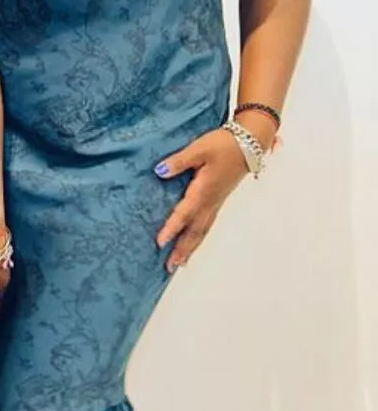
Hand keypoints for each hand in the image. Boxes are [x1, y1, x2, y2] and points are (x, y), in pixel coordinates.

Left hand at [154, 128, 253, 271]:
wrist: (250, 143)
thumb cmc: (224, 145)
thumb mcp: (199, 149)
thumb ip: (179, 161)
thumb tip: (159, 171)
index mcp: (204, 190)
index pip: (184, 213)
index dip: (172, 228)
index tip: (160, 242)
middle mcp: (211, 201)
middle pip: (195, 230)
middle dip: (182, 249)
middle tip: (170, 267)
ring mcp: (216, 202)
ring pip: (202, 230)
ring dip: (190, 247)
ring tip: (180, 263)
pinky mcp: (219, 200)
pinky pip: (207, 224)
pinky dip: (199, 237)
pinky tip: (193, 242)